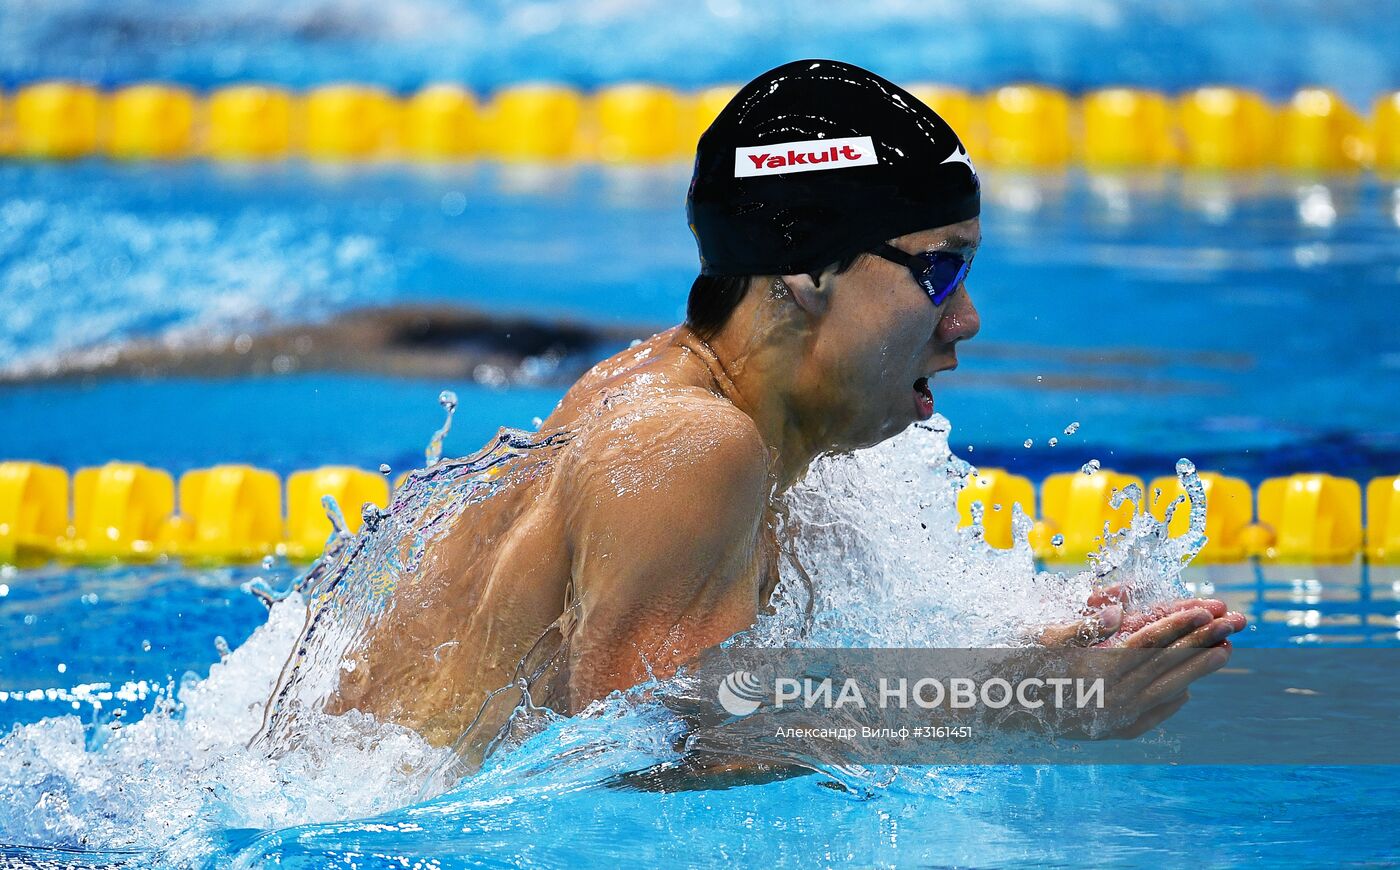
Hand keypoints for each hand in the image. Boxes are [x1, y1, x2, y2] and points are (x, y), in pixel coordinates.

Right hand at [1034, 586, 1248, 737]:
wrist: (1003, 715)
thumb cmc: (1020, 669)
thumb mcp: (1044, 638)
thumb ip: (1084, 625)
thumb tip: (1117, 612)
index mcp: (1098, 670)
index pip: (1148, 641)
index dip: (1177, 623)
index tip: (1203, 609)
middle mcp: (1113, 696)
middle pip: (1167, 664)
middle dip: (1202, 641)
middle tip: (1232, 624)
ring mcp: (1116, 717)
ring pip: (1167, 689)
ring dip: (1199, 670)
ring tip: (1226, 651)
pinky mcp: (1115, 732)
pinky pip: (1153, 716)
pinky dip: (1173, 701)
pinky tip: (1187, 691)